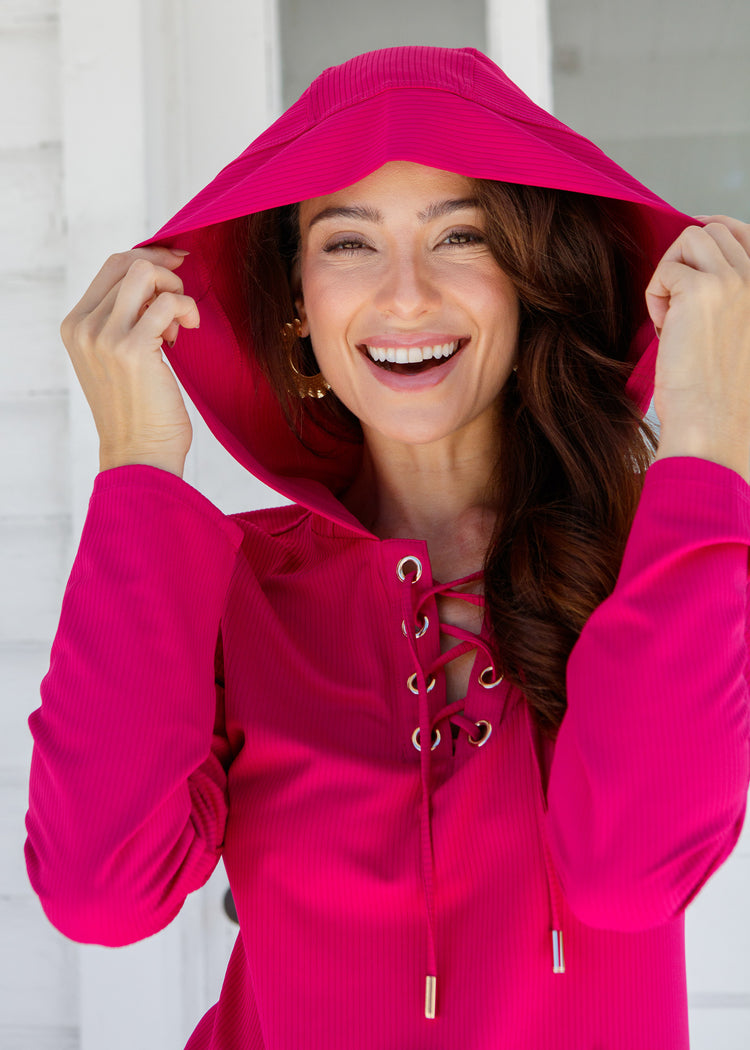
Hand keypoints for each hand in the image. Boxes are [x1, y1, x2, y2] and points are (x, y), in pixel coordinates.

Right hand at [61, 248, 199, 476]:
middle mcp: (84, 327)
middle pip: (127, 263)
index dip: (148, 258)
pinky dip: (186, 310)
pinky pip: (168, 302)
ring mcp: (104, 336)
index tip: (176, 265)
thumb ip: (124, 321)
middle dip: (165, 271)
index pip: (111, 267)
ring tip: (181, 324)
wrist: (139, 454)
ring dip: (175, 290)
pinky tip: (186, 334)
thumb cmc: (139, 411)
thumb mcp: (117, 359)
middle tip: (182, 300)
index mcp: (75, 326)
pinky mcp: (133, 348)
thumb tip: (155, 284)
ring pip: (145, 274)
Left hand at [646, 215, 749, 479]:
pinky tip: (666, 331)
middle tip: (678, 310)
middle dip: (684, 262)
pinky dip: (656, 297)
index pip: (743, 232)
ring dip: (670, 272)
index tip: (686, 254)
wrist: (713, 426)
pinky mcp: (702, 289)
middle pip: (712, 231)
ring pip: (690, 237)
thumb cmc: (717, 394)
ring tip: (672, 317)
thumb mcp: (736, 335)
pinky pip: (666, 270)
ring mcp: (735, 280)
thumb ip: (726, 299)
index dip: (712, 229)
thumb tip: (693, 263)